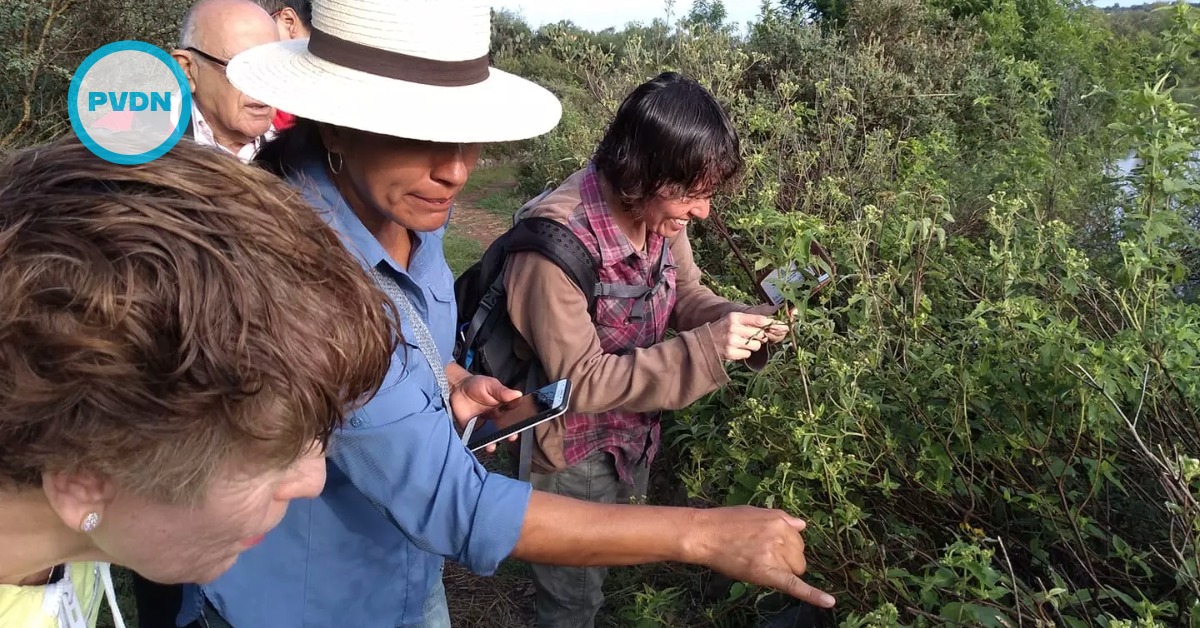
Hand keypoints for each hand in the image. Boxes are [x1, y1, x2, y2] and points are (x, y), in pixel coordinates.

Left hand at [449, 375, 521, 452]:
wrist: (456, 388)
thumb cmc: (476, 384)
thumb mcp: (491, 385)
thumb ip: (502, 391)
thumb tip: (518, 394)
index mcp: (503, 407)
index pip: (515, 416)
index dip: (520, 421)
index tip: (524, 424)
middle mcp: (496, 418)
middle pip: (505, 429)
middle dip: (509, 434)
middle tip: (511, 436)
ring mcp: (485, 425)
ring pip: (492, 436)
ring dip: (493, 442)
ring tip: (492, 445)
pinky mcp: (473, 429)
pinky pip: (477, 439)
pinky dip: (478, 443)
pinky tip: (479, 443)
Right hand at [683, 506, 835, 607]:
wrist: (704, 534)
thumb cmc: (725, 522)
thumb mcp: (755, 512)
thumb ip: (781, 518)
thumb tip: (803, 525)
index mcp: (780, 521)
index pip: (798, 540)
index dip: (786, 547)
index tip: (770, 547)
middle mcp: (781, 536)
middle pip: (799, 557)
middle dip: (787, 560)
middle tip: (762, 557)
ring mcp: (775, 554)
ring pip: (795, 570)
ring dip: (783, 570)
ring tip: (759, 564)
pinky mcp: (768, 573)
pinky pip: (795, 585)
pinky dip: (813, 595)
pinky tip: (829, 602)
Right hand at [711, 312, 788, 360]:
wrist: (703, 343)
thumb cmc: (721, 330)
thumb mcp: (732, 319)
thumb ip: (748, 319)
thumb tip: (769, 322)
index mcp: (734, 317)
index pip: (759, 320)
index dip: (770, 324)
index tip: (778, 327)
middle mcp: (733, 328)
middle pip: (760, 334)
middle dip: (760, 337)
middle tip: (753, 337)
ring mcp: (732, 341)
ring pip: (756, 346)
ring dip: (753, 346)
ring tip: (743, 343)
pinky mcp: (731, 353)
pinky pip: (748, 354)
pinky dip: (745, 353)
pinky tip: (736, 349)